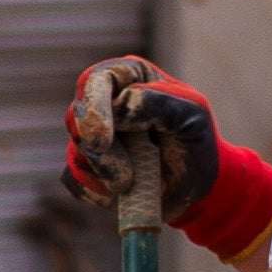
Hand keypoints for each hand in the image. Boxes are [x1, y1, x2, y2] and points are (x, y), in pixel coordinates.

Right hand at [62, 57, 271, 263]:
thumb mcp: (190, 114)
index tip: (103, 141)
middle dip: (100, 152)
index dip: (94, 107)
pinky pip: (75, 180)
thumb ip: (155, 101)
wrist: (196, 184)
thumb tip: (116, 108)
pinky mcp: (85, 167)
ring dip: (105, 174)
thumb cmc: (196, 141)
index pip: (95, 79)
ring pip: (75, 152)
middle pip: (76, 118)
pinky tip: (123, 194)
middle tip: (124, 178)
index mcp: (128, 77)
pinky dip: (97, 192)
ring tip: (136, 183)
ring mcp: (90, 136)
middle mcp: (104, 102)